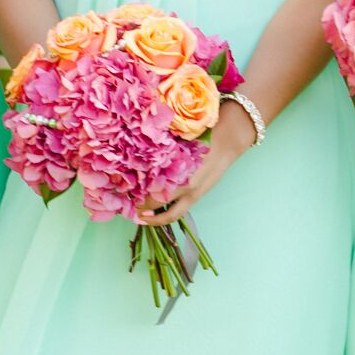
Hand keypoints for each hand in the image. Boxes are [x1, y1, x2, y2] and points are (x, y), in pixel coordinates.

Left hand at [138, 101, 257, 226]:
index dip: (139, 194)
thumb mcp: (180, 141)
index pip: (155, 191)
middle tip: (131, 209)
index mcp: (181, 174)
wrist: (228, 139)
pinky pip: (181, 210)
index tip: (126, 193)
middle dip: (145, 210)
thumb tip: (139, 157)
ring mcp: (195, 193)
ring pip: (172, 215)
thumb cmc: (202, 135)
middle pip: (161, 206)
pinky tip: (159, 210)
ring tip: (144, 217)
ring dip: (157, 219)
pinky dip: (168, 212)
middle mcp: (188, 187)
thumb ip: (163, 152)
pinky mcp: (200, 194)